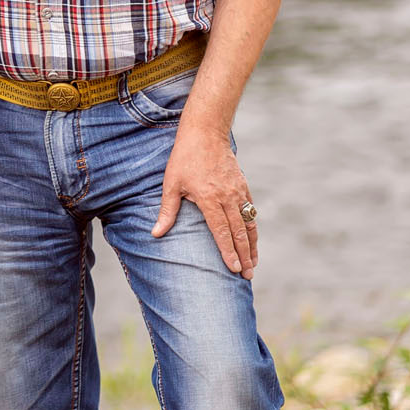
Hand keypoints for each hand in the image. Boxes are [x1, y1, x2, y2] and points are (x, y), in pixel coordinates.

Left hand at [152, 125, 258, 279]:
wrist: (205, 133)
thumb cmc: (184, 158)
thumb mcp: (171, 183)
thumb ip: (167, 211)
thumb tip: (156, 233)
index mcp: (209, 198)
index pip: (221, 231)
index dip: (227, 251)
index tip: (233, 268)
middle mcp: (227, 197)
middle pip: (238, 232)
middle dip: (243, 256)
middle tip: (247, 276)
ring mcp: (238, 191)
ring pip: (248, 224)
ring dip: (252, 245)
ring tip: (253, 264)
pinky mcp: (243, 186)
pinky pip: (251, 211)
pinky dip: (253, 228)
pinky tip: (252, 240)